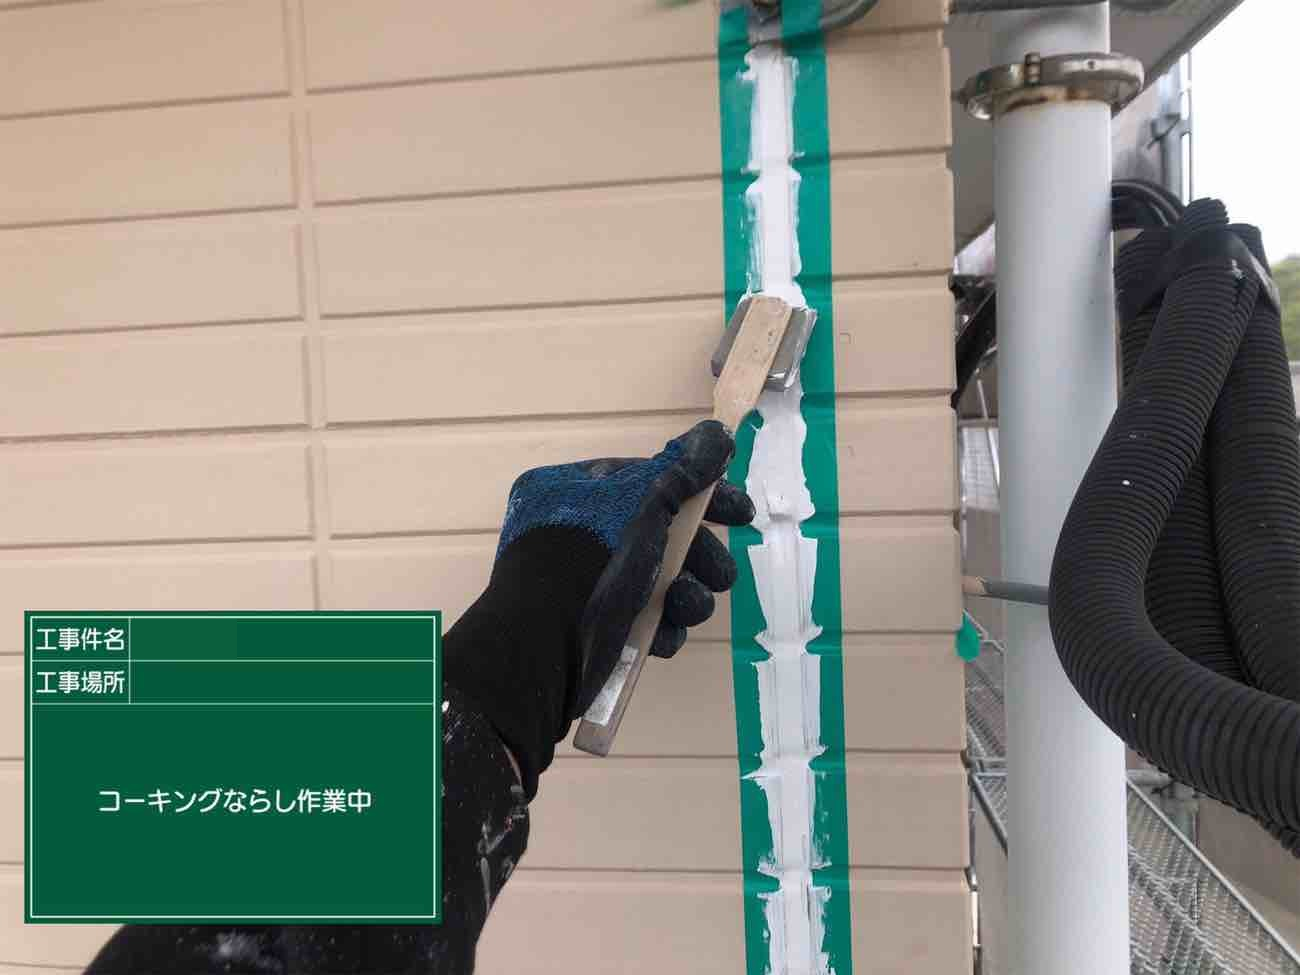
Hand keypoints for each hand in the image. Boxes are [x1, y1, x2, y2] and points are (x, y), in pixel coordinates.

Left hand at [443, 421, 752, 797]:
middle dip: (701, 556)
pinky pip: (645, 621)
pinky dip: (661, 627)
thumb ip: (685, 469)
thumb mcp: (643, 503)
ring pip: (660, 581)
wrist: (542, 650)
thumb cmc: (589, 562)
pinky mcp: (595, 629)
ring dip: (687, 595)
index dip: (701, 493)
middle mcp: (578, 534)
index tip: (741, 513)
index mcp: (575, 493)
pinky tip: (662, 634)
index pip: (651, 480)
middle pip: (662, 535)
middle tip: (720, 575)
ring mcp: (586, 583)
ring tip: (688, 606)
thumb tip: (718, 435)